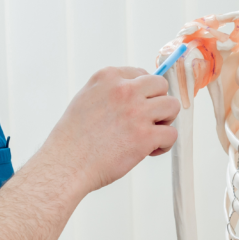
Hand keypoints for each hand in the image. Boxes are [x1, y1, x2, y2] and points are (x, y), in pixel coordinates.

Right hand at [40, 66, 179, 192]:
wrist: (66, 164)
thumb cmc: (73, 139)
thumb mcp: (86, 99)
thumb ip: (110, 92)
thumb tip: (136, 93)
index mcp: (108, 77)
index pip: (142, 74)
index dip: (143, 93)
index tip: (135, 108)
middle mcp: (124, 90)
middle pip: (161, 86)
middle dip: (158, 103)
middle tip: (147, 121)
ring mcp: (136, 112)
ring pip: (172, 106)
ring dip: (165, 121)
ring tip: (150, 134)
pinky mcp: (145, 136)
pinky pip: (171, 134)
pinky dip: (164, 144)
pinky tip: (150, 151)